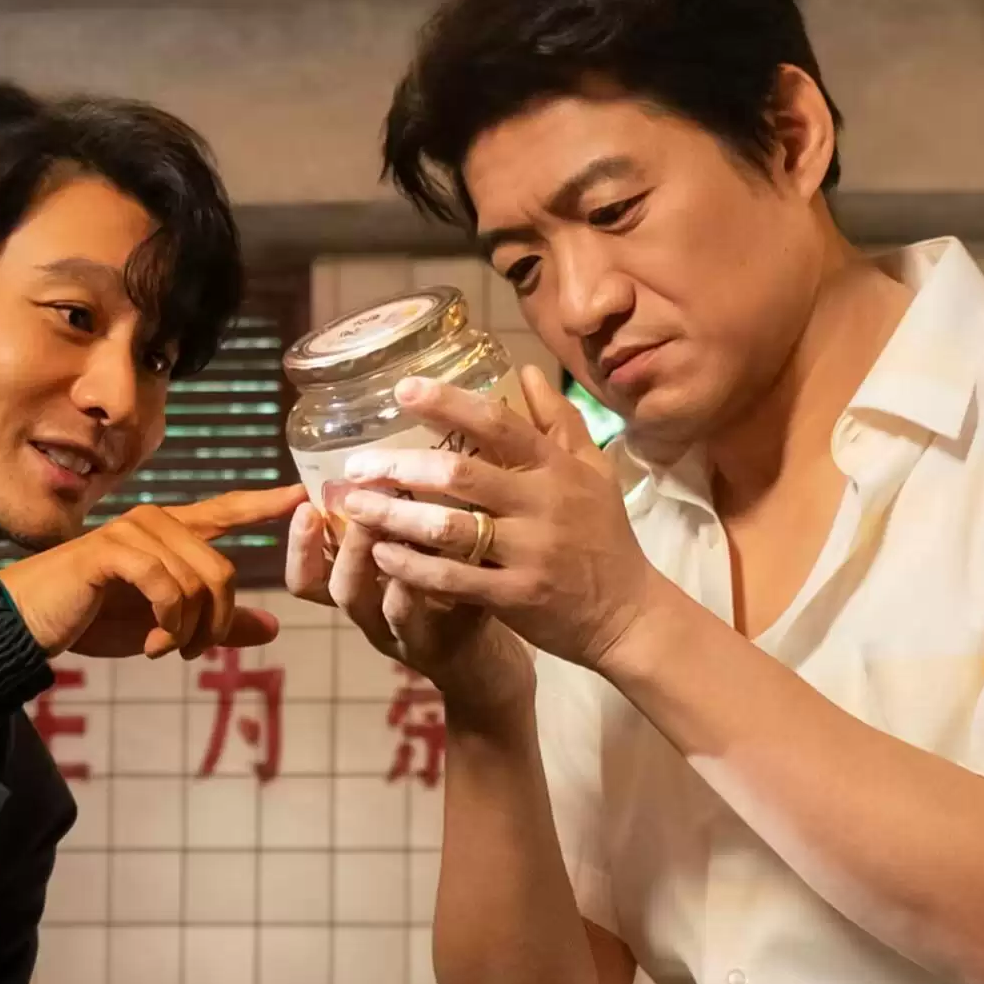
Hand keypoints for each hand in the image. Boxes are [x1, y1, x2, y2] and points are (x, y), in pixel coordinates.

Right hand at [0, 485, 306, 658]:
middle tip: (193, 653)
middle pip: (222, 570)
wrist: (28, 624)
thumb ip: (216, 624)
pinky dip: (168, 625)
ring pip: (199, 582)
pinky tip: (152, 644)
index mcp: (169, 533)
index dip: (264, 504)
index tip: (301, 494)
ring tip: (164, 649)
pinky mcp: (113, 550)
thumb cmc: (93, 620)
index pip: (225, 511)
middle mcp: (156, 522)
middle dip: (217, 623)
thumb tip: (271, 627)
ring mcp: (133, 532)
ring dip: (189, 631)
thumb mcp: (166, 628)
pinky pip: (168, 586)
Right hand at [286, 500, 531, 723]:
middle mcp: (370, 614)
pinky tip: (424, 563)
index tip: (301, 501)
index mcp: (361, 589)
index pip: (309, 572)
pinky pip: (413, 620)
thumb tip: (392, 456)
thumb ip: (403, 523)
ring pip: (362, 603)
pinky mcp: (436, 647)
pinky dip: (412, 590)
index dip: (299, 543)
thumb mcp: (423, 558)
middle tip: (339, 504)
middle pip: (330, 584)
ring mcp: (398, 634)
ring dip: (363, 561)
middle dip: (325, 544)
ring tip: (375, 526)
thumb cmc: (456, 594)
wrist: (492, 663)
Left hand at [336, 366, 663, 674]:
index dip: (449, 403)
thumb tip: (527, 371)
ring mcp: (528, 553)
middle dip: (401, 466)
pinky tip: (381, 555)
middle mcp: (542, 505)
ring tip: (354, 507)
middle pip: (461, 474)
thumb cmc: (604, 536)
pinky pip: (453, 579)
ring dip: (395, 517)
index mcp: (556, 469)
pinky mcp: (515, 596)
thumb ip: (559, 421)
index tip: (403, 389)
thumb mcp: (593, 471)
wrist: (628, 613)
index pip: (498, 424)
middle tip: (357, 464)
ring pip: (449, 528)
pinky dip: (412, 567)